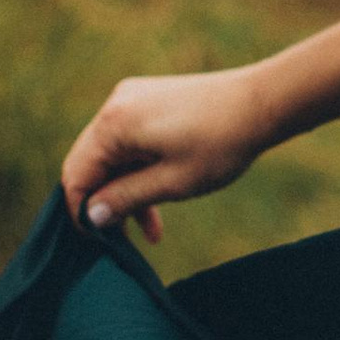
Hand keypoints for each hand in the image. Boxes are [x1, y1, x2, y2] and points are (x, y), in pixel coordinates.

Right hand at [60, 65, 273, 241]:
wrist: (263, 103)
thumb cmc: (220, 144)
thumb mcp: (171, 183)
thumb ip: (126, 200)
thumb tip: (90, 217)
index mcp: (113, 124)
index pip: (76, 174)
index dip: (81, 211)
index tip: (97, 241)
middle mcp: (115, 105)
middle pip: (91, 163)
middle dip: (105, 202)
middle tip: (123, 239)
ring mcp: (133, 98)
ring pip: (114, 154)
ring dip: (127, 190)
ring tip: (151, 230)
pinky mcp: (151, 99)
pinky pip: (131, 140)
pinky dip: (140, 168)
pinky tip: (159, 199)